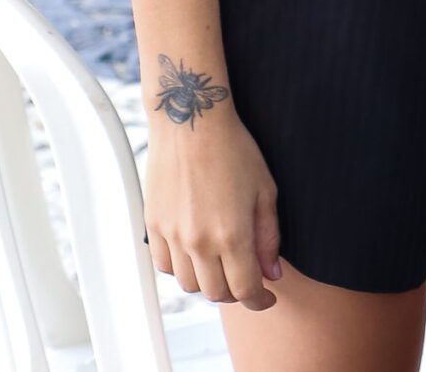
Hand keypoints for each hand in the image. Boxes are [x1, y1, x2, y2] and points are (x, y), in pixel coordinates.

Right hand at [145, 99, 281, 309]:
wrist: (191, 123)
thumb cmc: (234, 149)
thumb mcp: (266, 191)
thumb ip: (269, 237)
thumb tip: (273, 273)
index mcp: (231, 234)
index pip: (245, 290)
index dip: (260, 301)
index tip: (268, 299)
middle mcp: (198, 241)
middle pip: (216, 293)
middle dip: (237, 293)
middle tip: (249, 280)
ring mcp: (171, 236)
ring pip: (189, 284)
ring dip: (209, 282)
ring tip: (224, 265)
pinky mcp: (153, 227)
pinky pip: (166, 266)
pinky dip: (183, 269)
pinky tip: (197, 253)